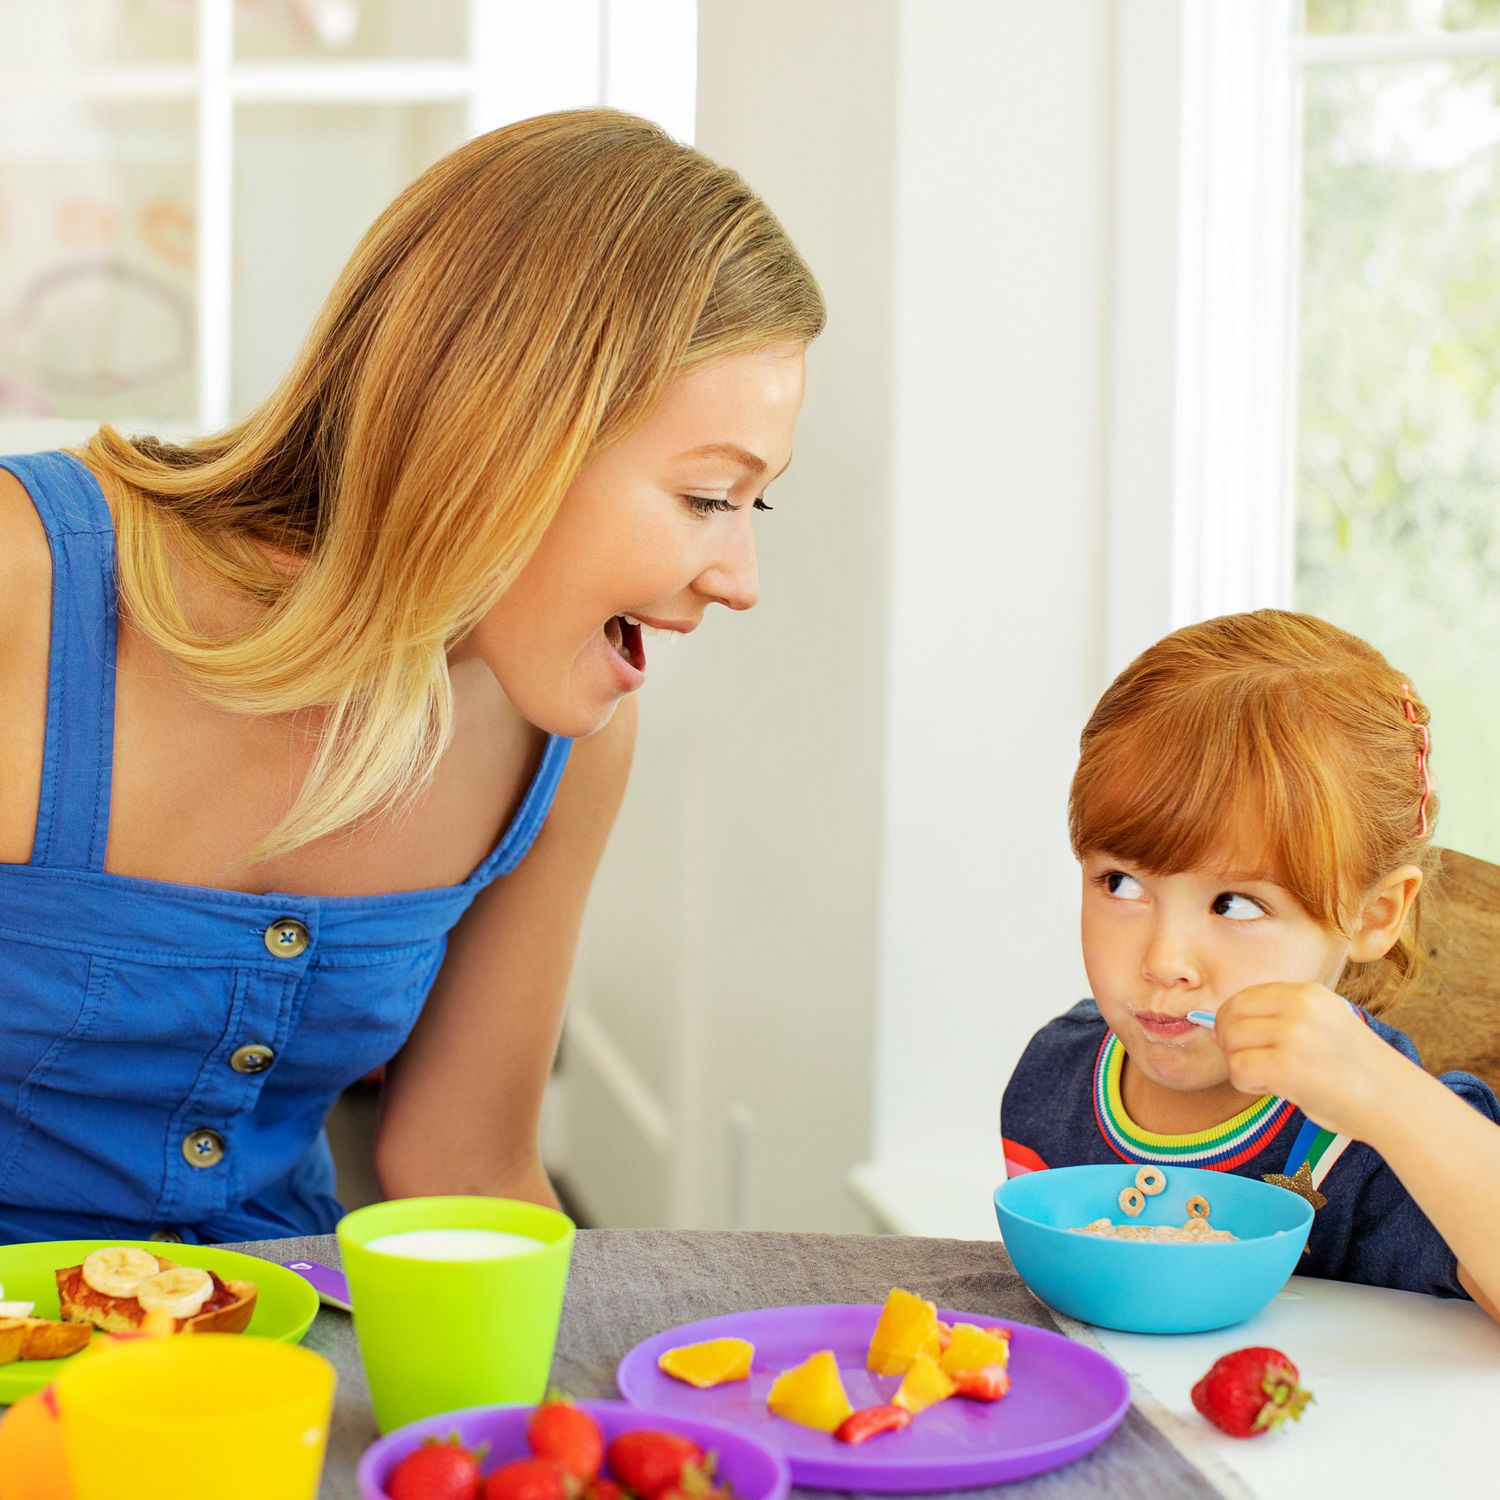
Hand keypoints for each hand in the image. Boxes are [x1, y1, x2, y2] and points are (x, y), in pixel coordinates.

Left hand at [1213, 982, 1402, 1139]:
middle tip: (1246, 1063)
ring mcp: (1294, 1034)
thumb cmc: (1356, 1072)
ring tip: (1267, 1079)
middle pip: (1230, 1015)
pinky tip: (1269, 1089)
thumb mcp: (1323, 1025)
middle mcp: (1300, 1006)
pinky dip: (1246, 1083)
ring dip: (1239, 1065)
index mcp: (1309, 993)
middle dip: (1229, 1042)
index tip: (1243, 1043)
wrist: (1396, 1103)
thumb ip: (1283, 1018)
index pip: (1245, 996)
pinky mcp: (1287, 1066)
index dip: (1234, 1021)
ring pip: (1231, 1042)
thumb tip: (1224, 1024)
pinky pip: (1239, 1068)